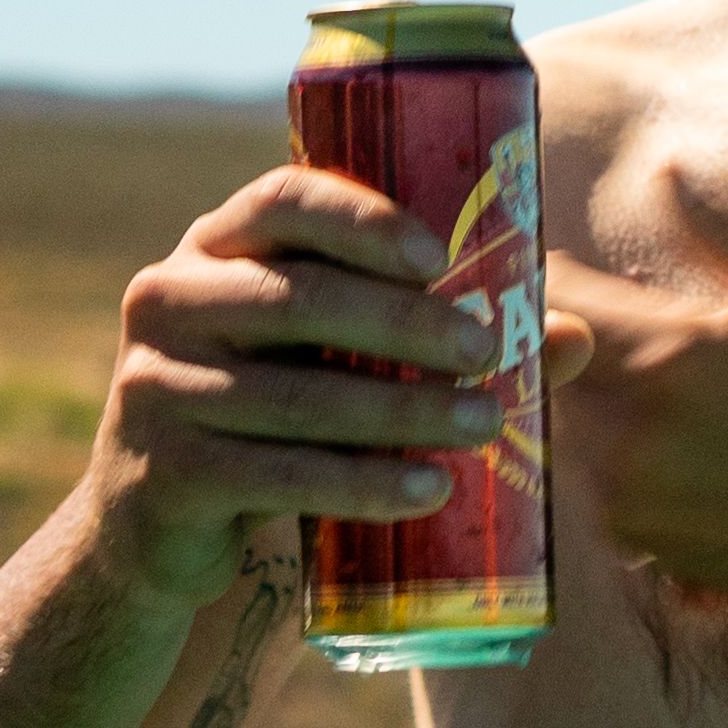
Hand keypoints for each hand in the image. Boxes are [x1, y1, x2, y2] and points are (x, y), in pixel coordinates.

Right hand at [92, 167, 513, 595]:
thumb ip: (432, 336)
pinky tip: (427, 489)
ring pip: (295, 394)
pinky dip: (361, 483)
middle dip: (404, 323)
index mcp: (212, 246)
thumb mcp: (327, 358)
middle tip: (486, 351)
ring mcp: (155, 388)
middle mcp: (169, 300)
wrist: (155, 527)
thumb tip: (573, 338)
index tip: (439, 255)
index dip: (360, 218)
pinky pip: (276, 475)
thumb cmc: (271, 415)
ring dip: (401, 410)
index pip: (280, 200)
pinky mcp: (163, 474)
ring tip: (483, 424)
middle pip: (297, 296)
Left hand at [549, 173, 727, 608]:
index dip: (557, 280)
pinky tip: (674, 445)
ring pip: (560, 421)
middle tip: (620, 331)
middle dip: (569, 339)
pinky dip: (612, 452)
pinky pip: (588, 476)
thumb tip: (666, 171)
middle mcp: (629, 427)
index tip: (573, 271)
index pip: (553, 301)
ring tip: (660, 392)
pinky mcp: (630, 537)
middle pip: (545, 365)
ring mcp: (624, 489)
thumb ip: (720, 231)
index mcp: (668, 353)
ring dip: (589, 397)